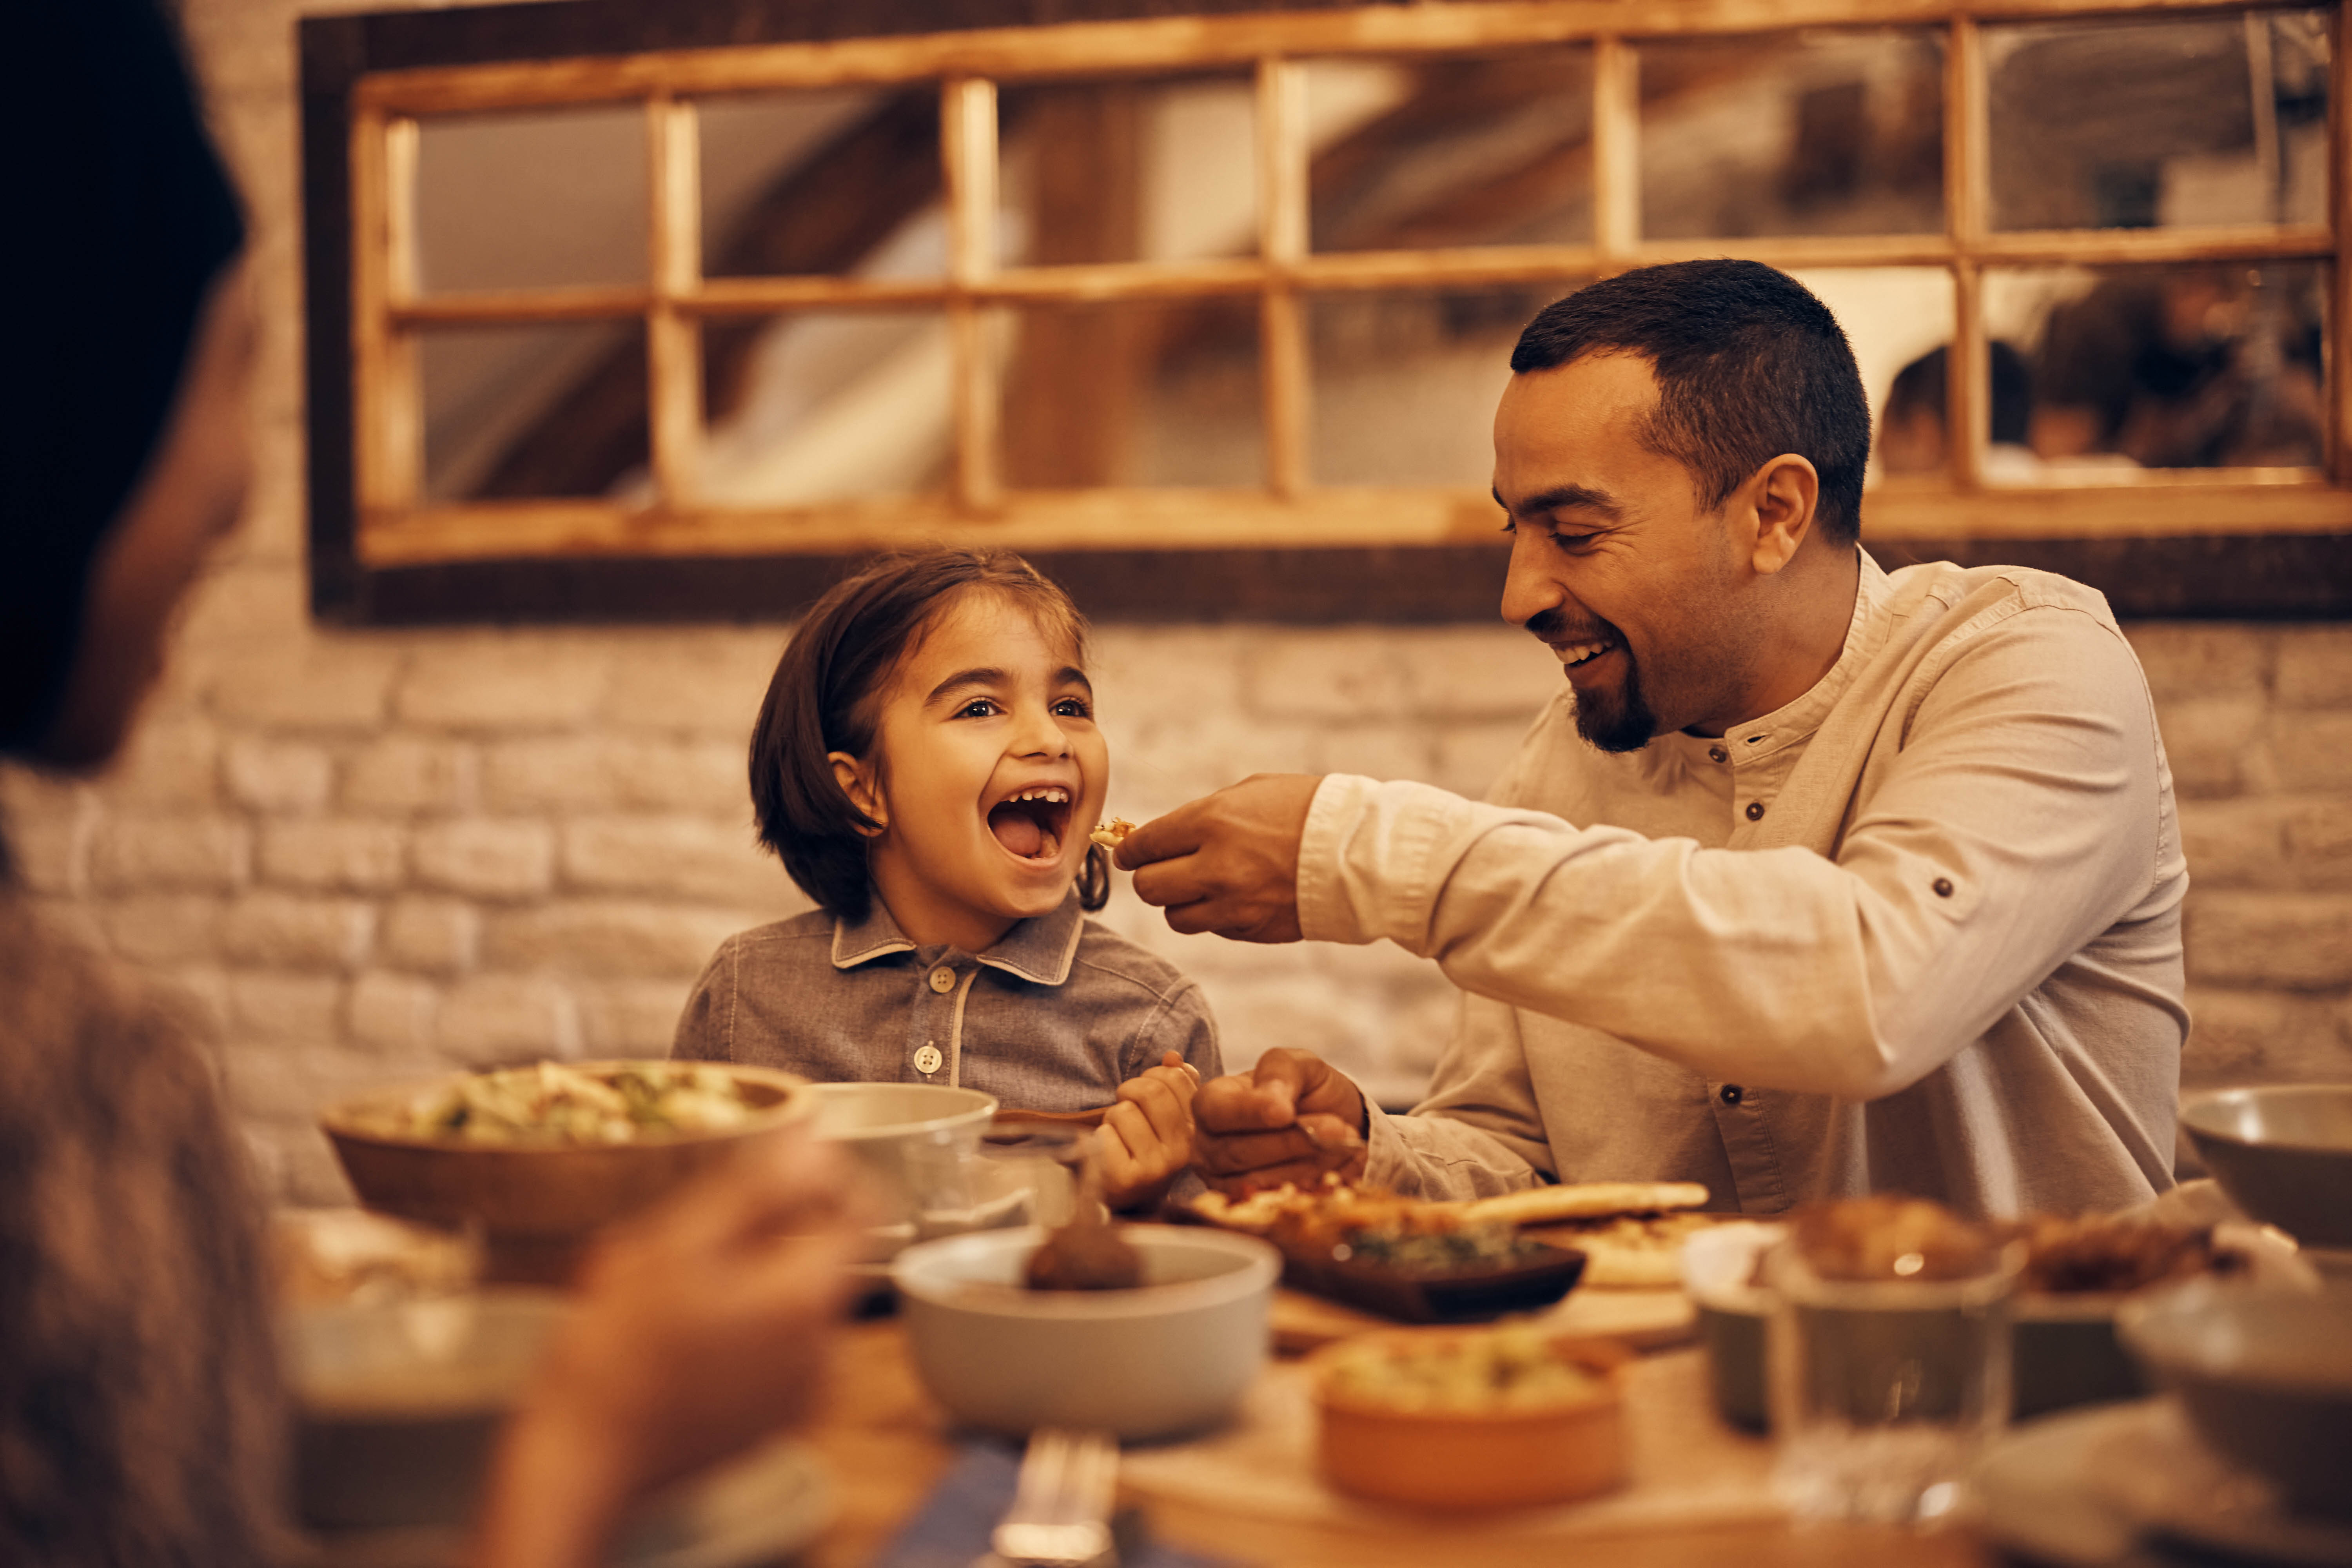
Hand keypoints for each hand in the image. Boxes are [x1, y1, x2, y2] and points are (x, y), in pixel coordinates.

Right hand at [472, 1131, 862, 1567]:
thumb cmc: (616, 1350)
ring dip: (760, 1282)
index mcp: (807, 1297)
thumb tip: (811, 1143)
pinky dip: (750, 1331)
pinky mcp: (775, 1421)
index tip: (777, 1174)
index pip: (862, 1209)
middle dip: (778, 1233)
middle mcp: (826, 1349)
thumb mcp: (676, 1243)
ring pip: (801, 1302)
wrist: (583, 1456)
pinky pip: (782, 1352)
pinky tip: (689, 1338)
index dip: (826, 1178)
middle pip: (827, 1257)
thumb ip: (756, 1188)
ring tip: (685, 1293)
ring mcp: (803, 1393)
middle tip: (703, 1237)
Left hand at [1098, 1051, 1200, 1211]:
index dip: (1152, 1075)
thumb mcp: (1164, 1115)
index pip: (1176, 1077)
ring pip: (1124, 1112)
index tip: (1146, 1093)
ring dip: (1113, 1118)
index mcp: (1196, 1130)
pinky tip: (1109, 1153)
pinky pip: (1105, 1135)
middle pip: (1151, 1091)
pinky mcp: (1128, 1180)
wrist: (1125, 1196)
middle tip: (1126, 1107)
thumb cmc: (1142, 1146)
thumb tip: (1172, 1056)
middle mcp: (1183, 1152)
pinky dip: (1100, 1138)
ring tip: (1119, 1136)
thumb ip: (1174, 1083)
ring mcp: (1157, 1168)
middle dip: (1129, 1091)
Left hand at [1117, 774, 1321, 941]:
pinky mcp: (1251, 929)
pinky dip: (1214, 916)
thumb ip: (1201, 816)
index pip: (1144, 845)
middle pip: (1149, 888)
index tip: (1128, 852)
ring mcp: (1233, 905)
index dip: (1129, 850)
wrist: (1360, 851)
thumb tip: (1162, 837)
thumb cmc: (1305, 810)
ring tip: (1200, 886)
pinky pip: (1212, 929)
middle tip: (1162, 869)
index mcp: (1211, 823)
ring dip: (1180, 902)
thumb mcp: (1249, 793)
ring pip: (1175, 917)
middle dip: (1151, 877)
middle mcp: (1215, 868)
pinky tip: (1236, 896)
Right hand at [1191, 1048, 1368, 1194]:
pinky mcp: (1250, 1207)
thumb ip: (1281, 1071)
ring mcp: (1225, 1181)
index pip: (1215, 1111)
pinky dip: (1312, 1186)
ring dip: (1307, 1165)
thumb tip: (1274, 1103)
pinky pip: (1277, 1203)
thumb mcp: (1299, 1064)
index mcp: (1211, 1103)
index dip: (1249, 1113)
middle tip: (1336, 1127)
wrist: (1334, 1124)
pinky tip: (1338, 1168)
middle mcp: (1208, 1146)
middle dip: (1290, 1142)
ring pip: (1259, 1181)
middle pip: (1238, 1152)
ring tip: (1344, 1145)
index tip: (1286, 1112)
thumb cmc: (1306, 1091)